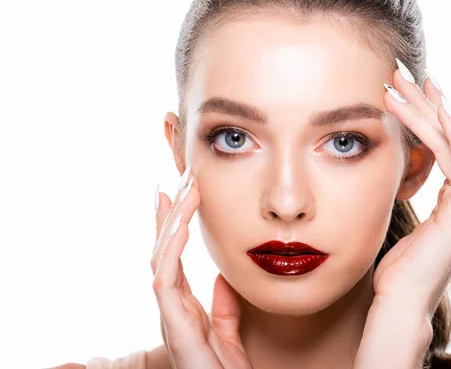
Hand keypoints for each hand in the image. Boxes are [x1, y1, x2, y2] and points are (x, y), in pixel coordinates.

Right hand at [151, 169, 252, 368]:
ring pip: (161, 259)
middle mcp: (171, 307)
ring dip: (171, 223)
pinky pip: (166, 282)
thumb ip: (224, 305)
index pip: (172, 256)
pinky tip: (180, 227)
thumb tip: (224, 277)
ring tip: (182, 193)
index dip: (172, 224)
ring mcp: (170, 315)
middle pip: (163, 250)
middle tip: (180, 180)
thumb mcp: (227, 330)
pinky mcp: (175, 326)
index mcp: (182, 305)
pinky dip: (171, 252)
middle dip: (169, 214)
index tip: (177, 194)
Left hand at [354, 63, 450, 367]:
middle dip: (429, 102)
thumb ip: (401, 197)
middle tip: (406, 72)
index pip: (444, 146)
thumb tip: (388, 175)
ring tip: (406, 82)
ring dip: (431, 110)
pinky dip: (443, 133)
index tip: (405, 90)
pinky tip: (423, 110)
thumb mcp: (399, 223)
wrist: (399, 302)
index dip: (428, 115)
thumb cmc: (394, 268)